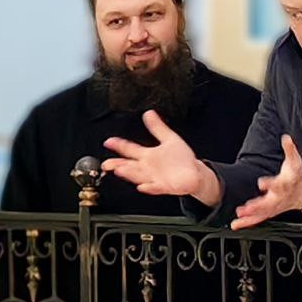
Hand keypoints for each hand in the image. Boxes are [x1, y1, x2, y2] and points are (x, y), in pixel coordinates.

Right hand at [102, 110, 220, 203]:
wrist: (194, 173)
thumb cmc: (181, 158)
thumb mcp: (169, 139)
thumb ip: (158, 127)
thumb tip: (149, 113)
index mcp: (148, 155)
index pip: (130, 149)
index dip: (119, 145)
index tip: (109, 141)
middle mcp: (149, 167)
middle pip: (130, 165)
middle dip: (117, 164)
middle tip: (107, 163)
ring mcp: (155, 177)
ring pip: (139, 176)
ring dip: (130, 173)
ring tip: (120, 170)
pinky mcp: (165, 186)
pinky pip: (155, 188)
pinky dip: (149, 187)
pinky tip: (143, 186)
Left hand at [230, 135, 301, 229]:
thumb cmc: (297, 176)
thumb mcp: (295, 161)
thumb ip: (290, 149)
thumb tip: (286, 138)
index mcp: (285, 184)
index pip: (278, 184)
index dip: (270, 184)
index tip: (261, 183)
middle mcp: (279, 197)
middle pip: (268, 203)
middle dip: (257, 206)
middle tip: (246, 208)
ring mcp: (274, 206)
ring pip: (262, 213)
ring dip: (250, 216)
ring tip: (238, 217)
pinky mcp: (270, 211)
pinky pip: (259, 218)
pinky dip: (248, 222)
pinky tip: (237, 224)